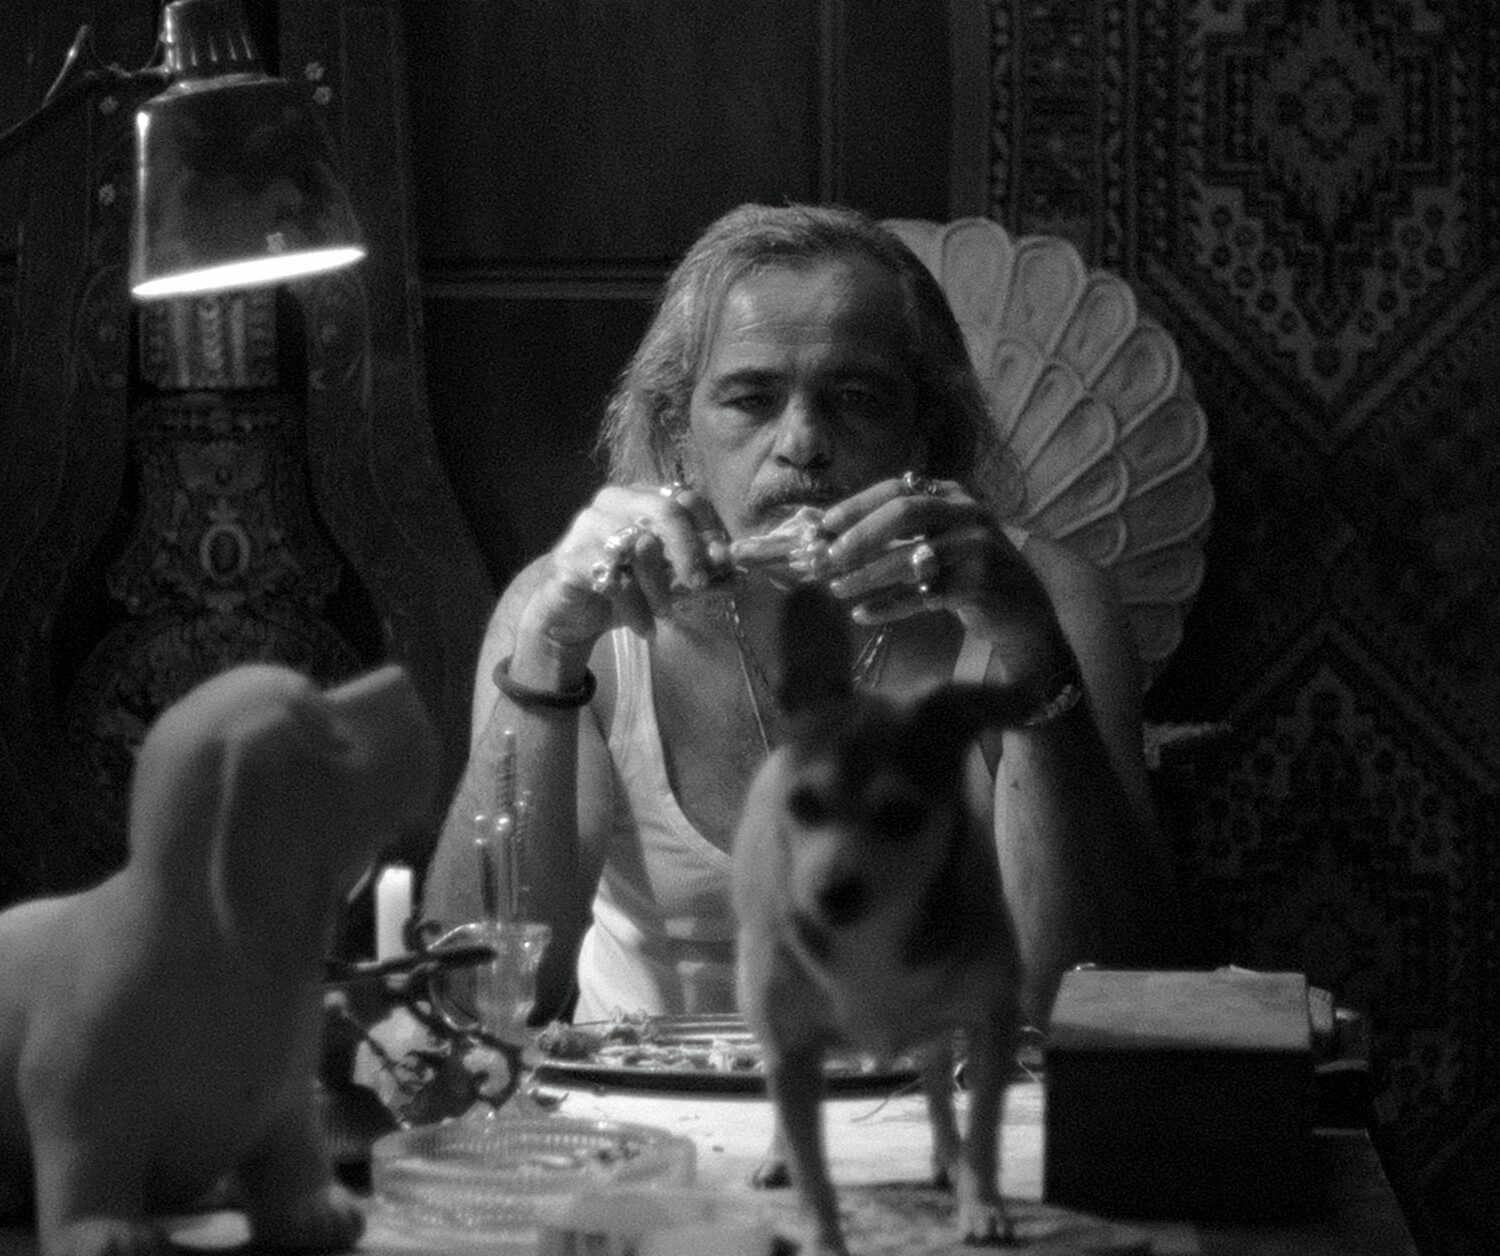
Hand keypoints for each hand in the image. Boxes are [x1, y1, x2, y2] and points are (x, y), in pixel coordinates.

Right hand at [522, 482, 731, 646]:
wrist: (571, 612)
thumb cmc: (626, 588)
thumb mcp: (670, 583)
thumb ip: (702, 576)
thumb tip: (738, 578)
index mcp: (644, 497)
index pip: (688, 497)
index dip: (710, 529)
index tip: (722, 563)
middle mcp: (615, 500)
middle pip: (665, 510)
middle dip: (689, 550)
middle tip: (699, 584)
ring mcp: (588, 524)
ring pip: (640, 545)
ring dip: (660, 586)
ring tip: (666, 613)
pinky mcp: (571, 556)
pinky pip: (614, 579)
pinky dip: (636, 608)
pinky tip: (645, 628)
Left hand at [818, 472, 1068, 674]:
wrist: (1022, 612)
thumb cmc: (968, 574)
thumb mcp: (940, 542)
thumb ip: (898, 535)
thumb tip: (834, 538)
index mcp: (953, 495)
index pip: (898, 489)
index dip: (858, 505)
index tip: (823, 525)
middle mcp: (968, 514)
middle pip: (905, 513)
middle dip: (860, 536)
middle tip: (827, 559)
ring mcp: (978, 548)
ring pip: (912, 558)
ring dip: (868, 574)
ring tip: (837, 589)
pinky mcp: (981, 584)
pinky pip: (923, 595)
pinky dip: (890, 606)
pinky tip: (863, 614)